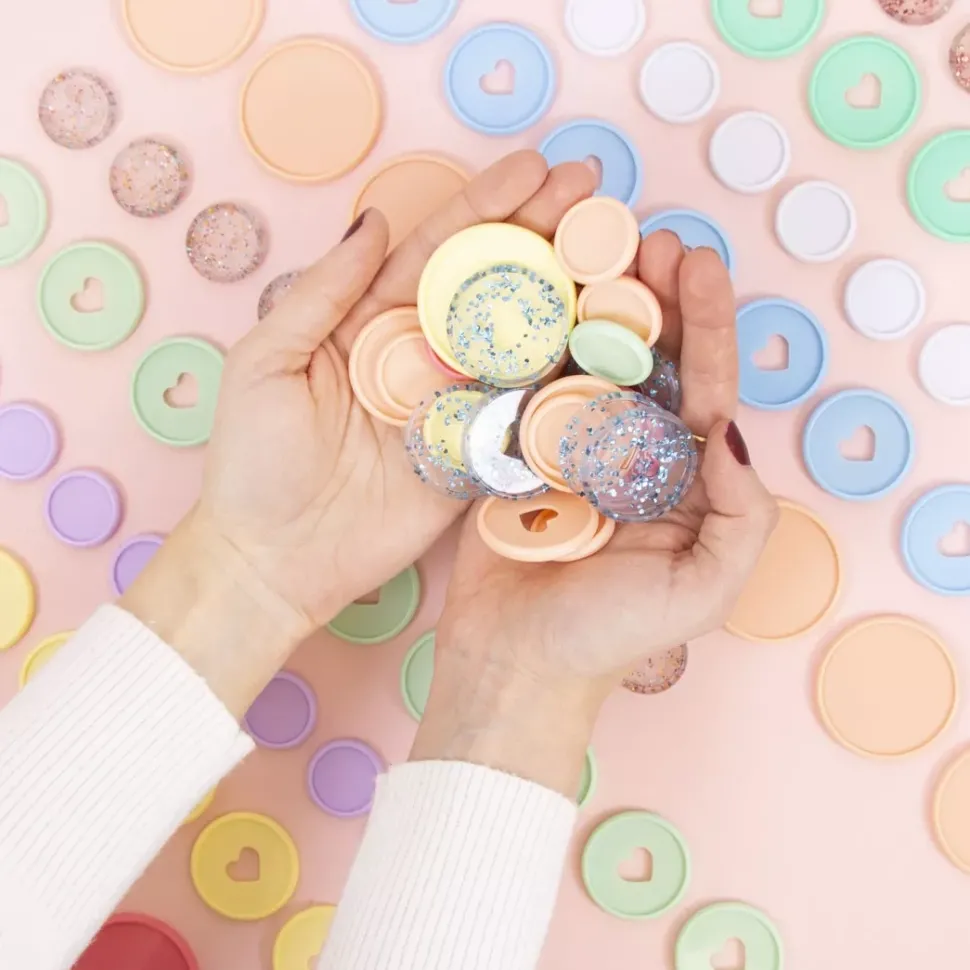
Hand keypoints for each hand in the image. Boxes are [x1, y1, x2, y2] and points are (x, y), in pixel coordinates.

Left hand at [122, 152, 595, 715]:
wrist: (274, 560)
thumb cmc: (253, 462)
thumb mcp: (266, 363)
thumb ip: (322, 294)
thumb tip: (371, 220)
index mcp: (369, 321)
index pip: (436, 251)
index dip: (486, 208)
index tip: (535, 169)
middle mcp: (420, 355)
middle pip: (489, 285)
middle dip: (540, 234)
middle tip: (592, 190)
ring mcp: (453, 405)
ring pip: (516, 341)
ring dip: (565, 295)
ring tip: (613, 250)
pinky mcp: (475, 456)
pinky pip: (523, 411)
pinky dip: (561, 378)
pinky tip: (602, 338)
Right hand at [413, 240, 778, 796]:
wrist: (512, 664)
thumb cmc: (609, 637)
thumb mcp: (704, 590)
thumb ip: (742, 515)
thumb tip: (728, 433)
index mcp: (683, 481)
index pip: (703, 388)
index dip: (707, 325)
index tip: (699, 265)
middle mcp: (632, 455)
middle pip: (649, 361)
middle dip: (654, 298)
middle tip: (647, 241)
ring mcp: (572, 449)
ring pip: (589, 362)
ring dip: (595, 305)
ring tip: (595, 249)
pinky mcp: (517, 451)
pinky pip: (531, 388)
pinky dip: (537, 340)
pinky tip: (539, 296)